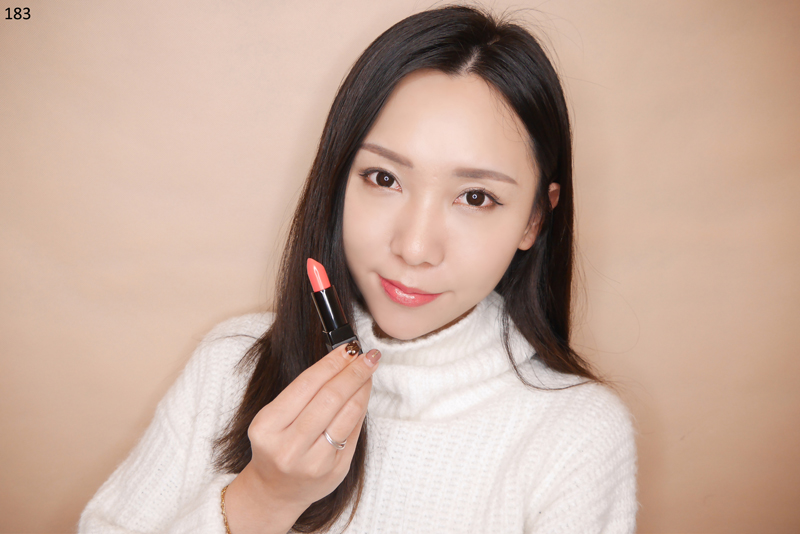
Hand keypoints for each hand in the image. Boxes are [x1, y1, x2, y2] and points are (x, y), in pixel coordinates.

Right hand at [224, 344, 380, 532]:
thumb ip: (303, 393)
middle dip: (353, 372)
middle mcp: (289, 447)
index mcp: (267, 426)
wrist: (275, 491)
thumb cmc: (276, 445)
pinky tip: (364, 394)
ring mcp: (313, 462)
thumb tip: (340, 360)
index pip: (306, 384)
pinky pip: (354, 431)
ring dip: (362, 388)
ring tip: (369, 371)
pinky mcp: (335, 471)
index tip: (348, 348)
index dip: (331, 363)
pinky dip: (361, 408)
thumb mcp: (275, 418)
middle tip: (368, 356)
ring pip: (347, 414)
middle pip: (330, 398)